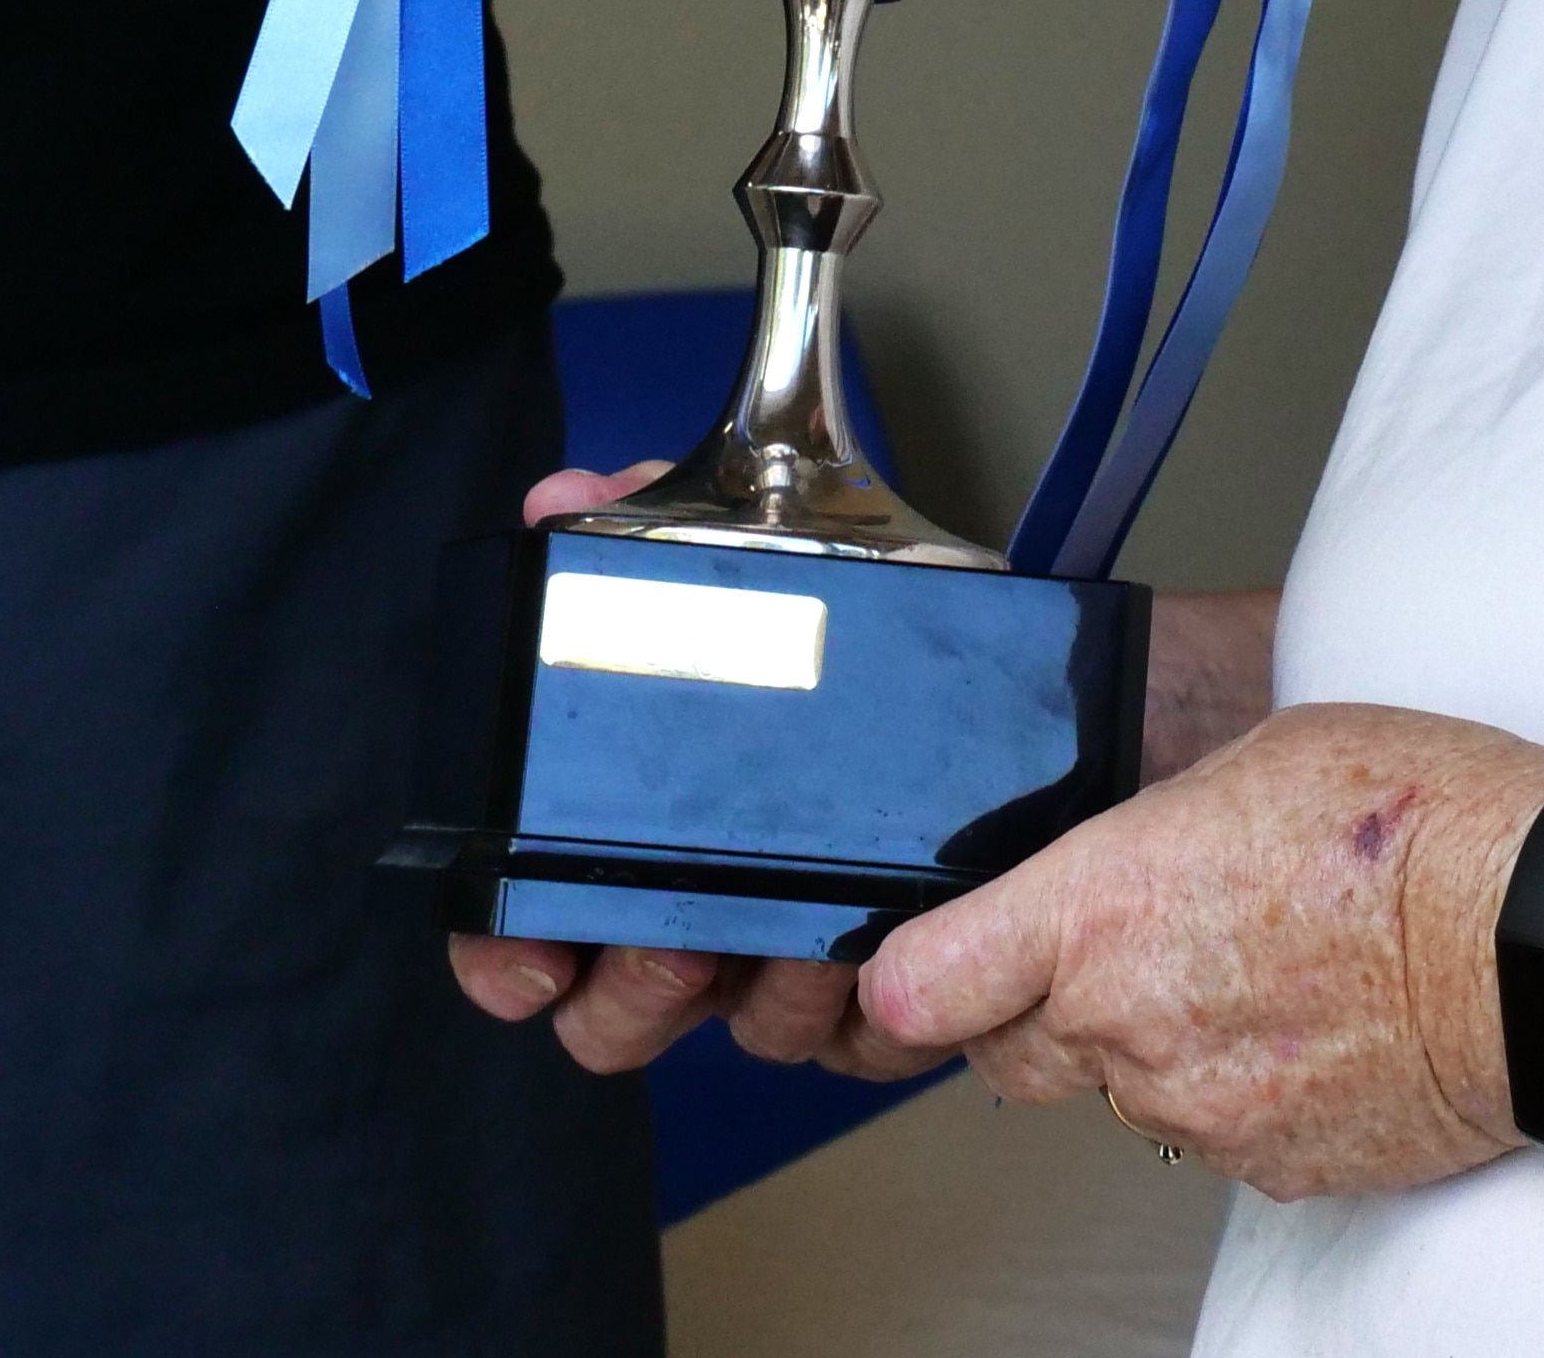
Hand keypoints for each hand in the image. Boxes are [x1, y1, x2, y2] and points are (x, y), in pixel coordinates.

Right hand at [441, 460, 897, 1076]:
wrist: (1036, 654)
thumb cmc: (877, 616)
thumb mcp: (771, 545)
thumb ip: (656, 512)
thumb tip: (561, 500)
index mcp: (650, 826)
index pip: (533, 927)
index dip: (506, 958)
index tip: (528, 965)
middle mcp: (713, 900)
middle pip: (619, 1014)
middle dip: (636, 988)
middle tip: (681, 936)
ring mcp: (805, 948)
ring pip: (744, 1033)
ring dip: (764, 998)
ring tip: (805, 937)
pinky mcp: (912, 974)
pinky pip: (869, 1042)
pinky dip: (872, 1016)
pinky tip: (885, 960)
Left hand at [847, 703, 1543, 1193]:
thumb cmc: (1424, 819)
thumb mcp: (1259, 755)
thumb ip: (1151, 831)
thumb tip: (1128, 866)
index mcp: (1103, 907)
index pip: (916, 986)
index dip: (904, 979)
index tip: (916, 966)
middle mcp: (1126, 1024)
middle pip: (1007, 1054)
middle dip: (1044, 1008)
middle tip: (1135, 946)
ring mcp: (1196, 1111)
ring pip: (1121, 1095)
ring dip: (1158, 1044)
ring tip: (1265, 968)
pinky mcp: (1269, 1167)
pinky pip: (1215, 1134)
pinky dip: (1244, 1087)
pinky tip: (1316, 1023)